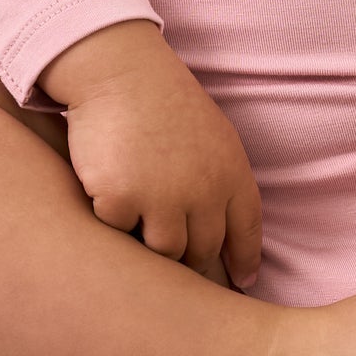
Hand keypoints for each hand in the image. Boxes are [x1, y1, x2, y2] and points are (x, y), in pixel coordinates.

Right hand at [39, 21, 262, 290]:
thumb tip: (229, 242)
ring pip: (163, 252)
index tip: (242, 283)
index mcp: (232, 172)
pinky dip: (114, 220)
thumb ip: (222, 184)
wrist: (120, 72)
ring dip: (150, 242)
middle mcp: (204, 192)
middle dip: (190, 257)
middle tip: (172, 254)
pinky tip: (108, 194)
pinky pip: (119, 233)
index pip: (246, 231)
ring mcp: (162, 200)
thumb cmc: (164, 101)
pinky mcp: (121, 201)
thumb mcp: (213, 137)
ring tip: (138, 219)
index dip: (244, 261)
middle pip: (203, 251)